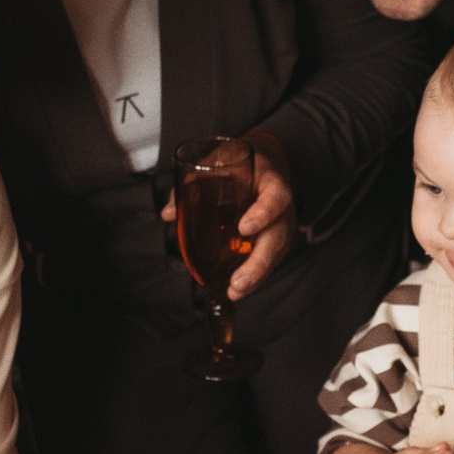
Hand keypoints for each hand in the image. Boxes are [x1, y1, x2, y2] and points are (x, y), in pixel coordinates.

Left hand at [160, 142, 295, 300]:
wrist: (264, 166)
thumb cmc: (240, 163)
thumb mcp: (219, 162)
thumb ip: (193, 183)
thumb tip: (170, 214)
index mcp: (272, 183)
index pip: (275, 198)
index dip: (263, 213)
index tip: (243, 228)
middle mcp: (283, 208)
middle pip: (278, 238)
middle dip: (258, 264)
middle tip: (238, 282)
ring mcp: (282, 226)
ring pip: (275, 255)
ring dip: (255, 277)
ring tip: (235, 292)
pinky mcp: (275, 240)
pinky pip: (269, 260)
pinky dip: (254, 277)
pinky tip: (237, 289)